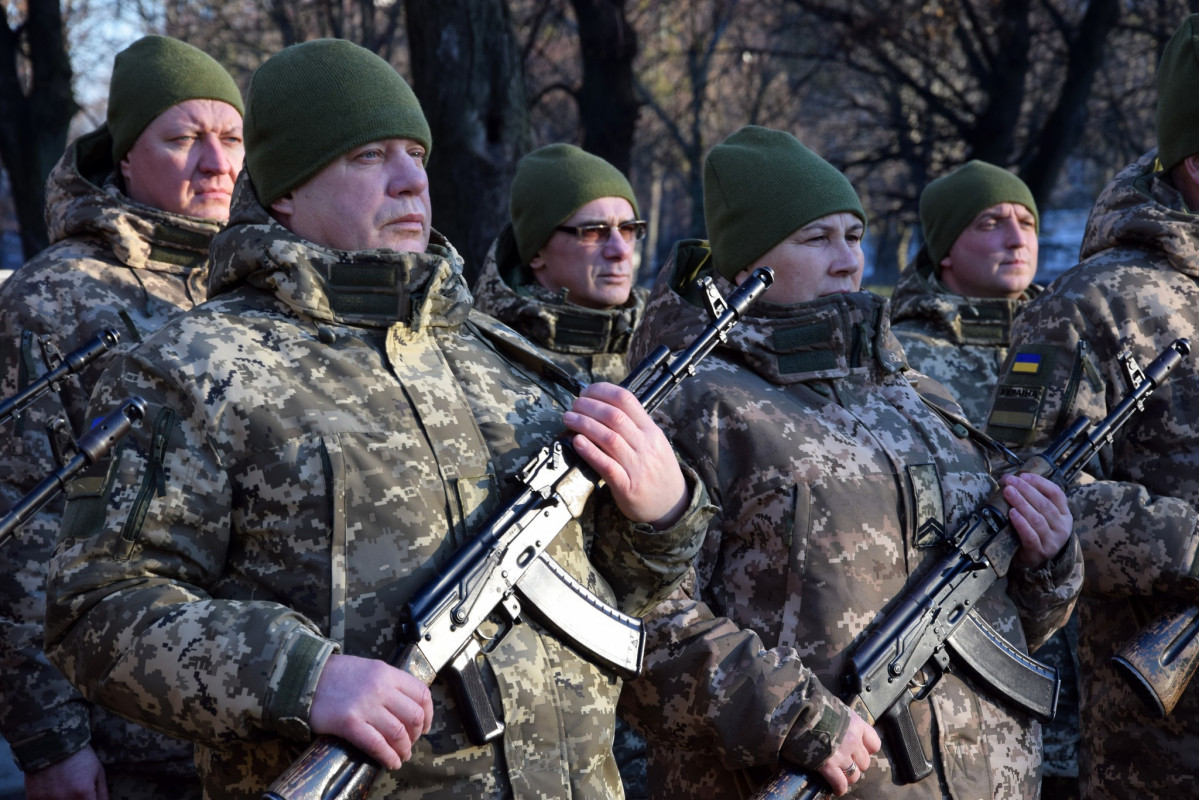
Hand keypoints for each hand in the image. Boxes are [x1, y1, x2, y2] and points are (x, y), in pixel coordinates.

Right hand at [25, 745, 107, 799]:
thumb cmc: (79, 756)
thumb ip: (102, 793)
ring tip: (66, 789)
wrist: (52, 742)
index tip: (89, 798)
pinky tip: (54, 793)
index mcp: (83, 794)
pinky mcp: (33, 799)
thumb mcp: (97, 772)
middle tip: (78, 793)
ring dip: (65, 799)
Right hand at [309, 654, 433, 769]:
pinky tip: (390, 762)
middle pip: (414, 715)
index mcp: (387, 673)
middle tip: (410, 742)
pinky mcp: (349, 723)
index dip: (429, 714)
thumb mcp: (369, 669)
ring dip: (404, 749)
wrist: (305, 678)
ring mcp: (365, 705)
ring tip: (402, 755)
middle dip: (417, 734)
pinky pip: (377, 744)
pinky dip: (388, 757)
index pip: (421, 693)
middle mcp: (380, 688)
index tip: (425, 725)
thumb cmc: (336, 675)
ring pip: (398, 733)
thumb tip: (407, 707)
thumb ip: (388, 684)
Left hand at [562, 382, 687, 527]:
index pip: (627, 400)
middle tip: (574, 405)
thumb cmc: (658, 472)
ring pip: (609, 438)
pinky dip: (590, 452)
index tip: (586, 392)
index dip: (602, 391)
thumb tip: (603, 406)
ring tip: (569, 419)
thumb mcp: (655, 443)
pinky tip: (577, 443)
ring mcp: (638, 467)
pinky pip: (607, 466)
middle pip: (614, 416)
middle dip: (588, 406)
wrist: (673, 505)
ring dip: (584, 424)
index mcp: (652, 431)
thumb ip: (634, 426)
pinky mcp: (628, 486)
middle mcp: (646, 445)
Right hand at [816, 710, 879, 795]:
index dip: (866, 750)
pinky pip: (840, 784)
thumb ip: (843, 720)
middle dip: (855, 764)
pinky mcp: (828, 766)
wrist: (798, 712)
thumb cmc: (814, 706)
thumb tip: (840, 726)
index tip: (858, 750)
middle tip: (844, 761)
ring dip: (847, 776)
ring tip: (839, 774)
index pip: (874, 744)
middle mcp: (853, 741)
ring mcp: (842, 755)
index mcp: (856, 725)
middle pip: (864, 762)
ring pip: (854, 775)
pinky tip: (836, 789)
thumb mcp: (835, 707)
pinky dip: (839, 788)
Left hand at [1005, 472, 1072, 568]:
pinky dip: (1021, 523)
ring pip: (1037, 519)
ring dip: (1021, 503)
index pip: (1056, 493)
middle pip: (1044, 504)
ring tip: (1008, 492)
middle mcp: (1062, 527)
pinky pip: (1030, 536)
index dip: (1039, 482)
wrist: (1034, 562)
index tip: (1022, 475)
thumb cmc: (1035, 533)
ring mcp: (1053, 540)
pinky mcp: (1040, 551)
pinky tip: (1011, 513)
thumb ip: (1032, 499)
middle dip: (1026, 490)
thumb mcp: (1040, 515)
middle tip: (1010, 481)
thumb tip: (1012, 480)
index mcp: (1064, 514)